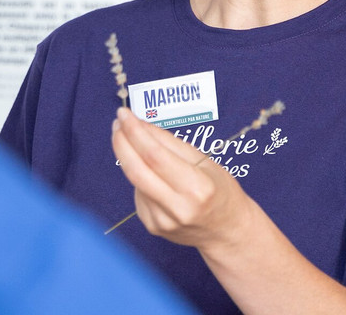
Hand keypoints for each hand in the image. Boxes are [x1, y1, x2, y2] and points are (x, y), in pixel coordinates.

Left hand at [111, 106, 255, 250]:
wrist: (227, 232)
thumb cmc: (220, 191)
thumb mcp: (205, 161)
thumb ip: (170, 143)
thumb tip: (139, 125)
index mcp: (197, 188)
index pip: (155, 155)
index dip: (135, 132)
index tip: (124, 114)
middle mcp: (178, 208)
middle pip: (136, 170)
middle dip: (121, 142)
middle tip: (117, 122)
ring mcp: (163, 221)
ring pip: (135, 180)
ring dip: (127, 156)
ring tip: (129, 140)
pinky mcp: (152, 226)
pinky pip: (138, 193)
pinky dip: (138, 176)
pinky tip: (148, 172)